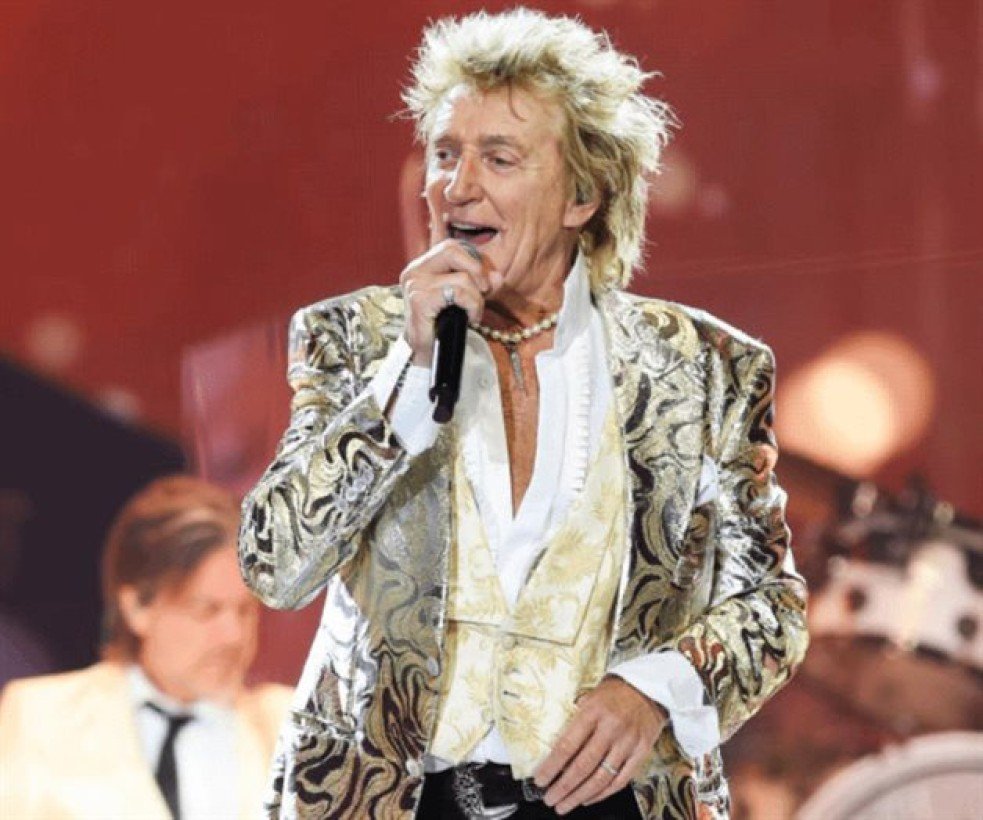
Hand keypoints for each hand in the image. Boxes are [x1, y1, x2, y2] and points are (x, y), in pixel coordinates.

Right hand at [399, 239, 500, 365]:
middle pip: (452, 249)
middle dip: (476, 270)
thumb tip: (497, 276)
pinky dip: (472, 306)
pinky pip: (459, 293)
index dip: (474, 259)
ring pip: (461, 277)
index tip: (484, 281)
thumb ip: (480, 282)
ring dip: (477, 298)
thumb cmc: (445, 324)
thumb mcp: (466, 297)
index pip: (452, 246)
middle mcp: (415, 271)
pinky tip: (470, 319)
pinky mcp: (420, 300)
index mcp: (422, 266)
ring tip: (473, 313)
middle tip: (484, 291)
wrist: (430, 354)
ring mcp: (415, 285)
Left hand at [533, 676, 667, 814]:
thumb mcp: (589, 696)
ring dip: (579, 795)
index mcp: (593, 712)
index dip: (552, 766)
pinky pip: (620, 780)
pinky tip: (588, 798)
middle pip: (583, 766)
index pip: (567, 745)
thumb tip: (553, 746)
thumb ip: (574, 719)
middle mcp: (611, 728)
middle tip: (550, 798)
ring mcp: (628, 742)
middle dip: (563, 787)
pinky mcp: (641, 752)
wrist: (648, 688)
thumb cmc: (614, 693)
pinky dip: (603, 794)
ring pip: (601, 778)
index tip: (540, 779)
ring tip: (565, 804)